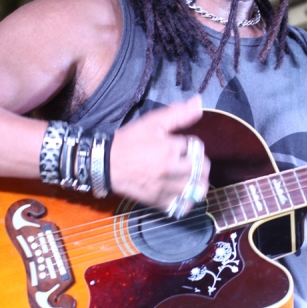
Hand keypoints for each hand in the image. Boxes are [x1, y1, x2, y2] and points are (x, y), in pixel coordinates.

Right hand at [109, 96, 210, 210]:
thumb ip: (178, 113)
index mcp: (170, 147)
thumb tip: (199, 101)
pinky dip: (186, 202)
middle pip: (201, 169)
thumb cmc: (128, 141)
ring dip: (199, 184)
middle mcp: (170, 168)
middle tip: (194, 163)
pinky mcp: (157, 201)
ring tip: (194, 180)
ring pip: (195, 189)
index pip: (196, 147)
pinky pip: (180, 206)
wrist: (105, 164)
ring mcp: (164, 187)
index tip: (185, 147)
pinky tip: (184, 194)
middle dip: (201, 165)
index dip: (193, 146)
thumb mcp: (152, 122)